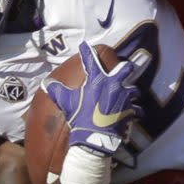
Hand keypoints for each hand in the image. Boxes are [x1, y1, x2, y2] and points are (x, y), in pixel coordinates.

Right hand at [43, 41, 140, 156]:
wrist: (94, 137)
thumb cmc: (79, 117)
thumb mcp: (65, 102)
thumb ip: (57, 91)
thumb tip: (47, 83)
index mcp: (98, 80)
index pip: (91, 60)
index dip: (87, 51)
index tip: (85, 46)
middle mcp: (114, 84)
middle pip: (125, 69)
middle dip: (125, 67)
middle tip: (125, 67)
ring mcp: (124, 97)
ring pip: (133, 90)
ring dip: (130, 92)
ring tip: (128, 95)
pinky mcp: (130, 111)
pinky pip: (136, 110)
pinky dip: (135, 112)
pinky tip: (133, 113)